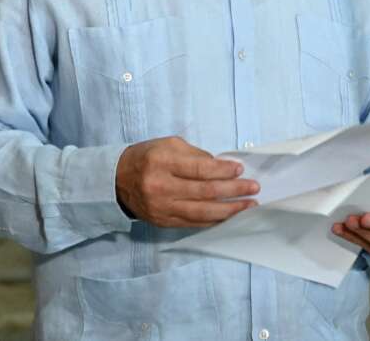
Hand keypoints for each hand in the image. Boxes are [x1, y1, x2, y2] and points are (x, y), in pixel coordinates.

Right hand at [115, 136, 258, 226]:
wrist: (116, 181)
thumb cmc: (146, 158)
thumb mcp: (166, 145)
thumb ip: (194, 155)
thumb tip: (222, 166)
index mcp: (161, 161)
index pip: (199, 168)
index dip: (222, 170)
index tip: (239, 168)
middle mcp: (161, 186)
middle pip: (205, 191)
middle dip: (233, 190)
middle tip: (253, 187)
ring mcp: (163, 207)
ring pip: (203, 212)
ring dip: (230, 209)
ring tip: (249, 206)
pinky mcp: (164, 221)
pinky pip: (195, 223)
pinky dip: (215, 220)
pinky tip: (230, 216)